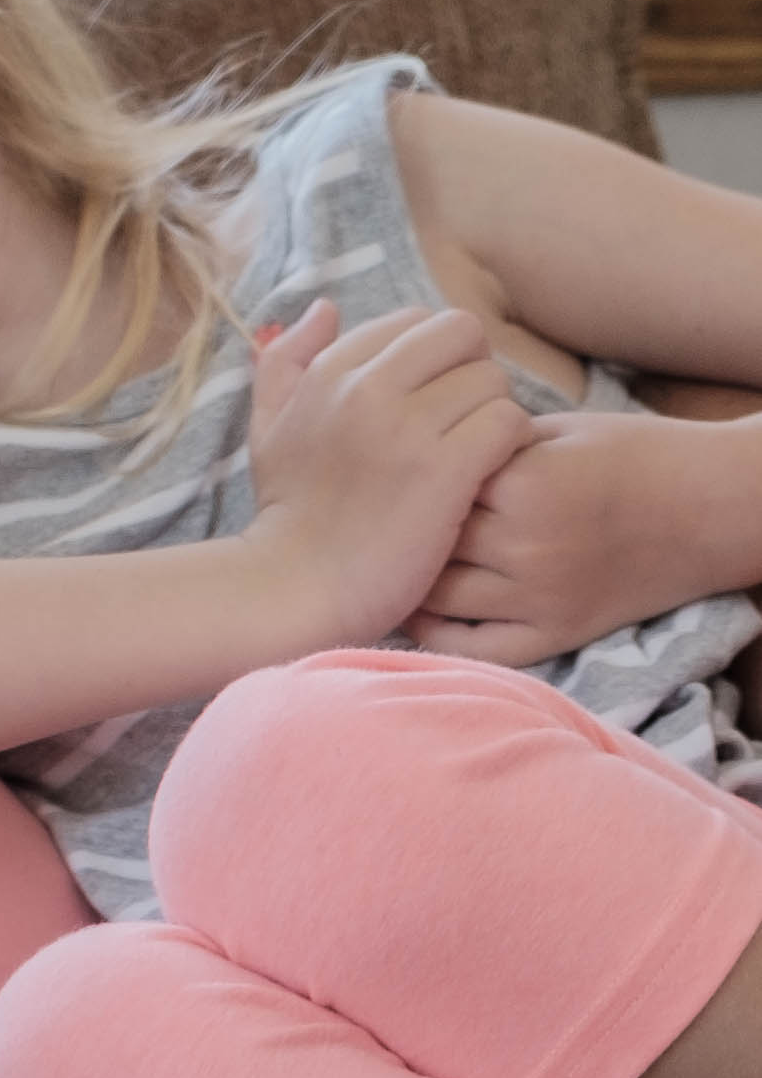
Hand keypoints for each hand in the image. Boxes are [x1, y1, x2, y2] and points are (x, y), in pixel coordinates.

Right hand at [242, 302, 532, 650]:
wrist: (300, 584)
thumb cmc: (290, 510)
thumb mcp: (269, 426)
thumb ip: (286, 361)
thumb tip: (324, 308)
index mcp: (328, 372)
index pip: (414, 321)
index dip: (433, 356)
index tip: (429, 400)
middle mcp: (367, 388)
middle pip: (462, 334)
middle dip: (472, 370)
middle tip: (463, 418)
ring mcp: (408, 428)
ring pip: (492, 379)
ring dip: (494, 411)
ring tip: (477, 451)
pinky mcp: (447, 471)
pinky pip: (509, 423)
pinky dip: (512, 445)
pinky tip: (490, 473)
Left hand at [407, 407, 761, 663]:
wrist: (716, 506)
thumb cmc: (637, 454)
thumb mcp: (554, 431)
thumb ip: (486, 446)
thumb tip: (418, 448)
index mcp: (520, 486)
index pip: (426, 483)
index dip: (400, 476)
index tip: (378, 469)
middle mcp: (525, 547)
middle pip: (423, 541)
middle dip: (393, 528)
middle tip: (362, 520)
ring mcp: (540, 596)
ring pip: (436, 595)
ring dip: (405, 577)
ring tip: (378, 561)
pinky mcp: (560, 632)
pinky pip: (477, 647)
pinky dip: (435, 633)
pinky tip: (415, 609)